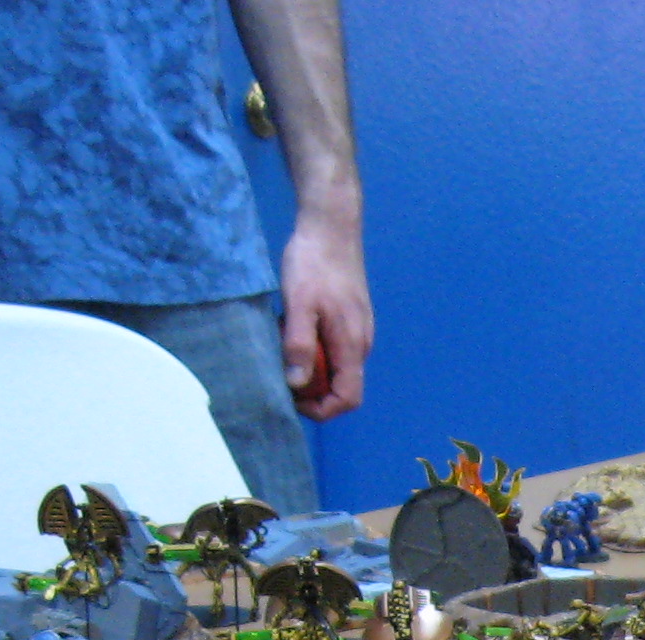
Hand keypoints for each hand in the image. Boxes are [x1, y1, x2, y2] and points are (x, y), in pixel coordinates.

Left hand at [280, 207, 372, 418]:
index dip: (322, 409)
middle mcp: (361, 344)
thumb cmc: (314, 263)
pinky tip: (297, 328)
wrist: (332, 225)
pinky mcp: (352, 318)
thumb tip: (296, 383)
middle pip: (343, 386)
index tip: (294, 398)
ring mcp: (359, 330)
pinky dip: (316, 349)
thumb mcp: (299, 303)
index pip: (347, 398)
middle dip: (313, 388)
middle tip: (283, 368)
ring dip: (312, 367)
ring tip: (286, 345)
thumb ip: (299, 345)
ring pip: (338, 366)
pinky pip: (336, 348)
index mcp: (352, 346)